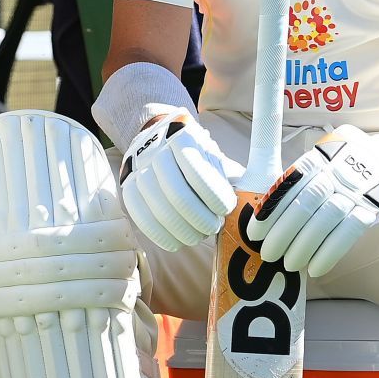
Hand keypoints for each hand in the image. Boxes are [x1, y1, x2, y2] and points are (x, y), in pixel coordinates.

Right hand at [117, 112, 240, 251]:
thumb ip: (231, 178)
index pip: (197, 170)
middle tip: (212, 227)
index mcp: (183, 135)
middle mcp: (156, 148)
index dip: (214, 195)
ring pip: (158, 208)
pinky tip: (177, 242)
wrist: (160, 140)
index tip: (226, 209)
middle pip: (176, 194)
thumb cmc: (199, 157)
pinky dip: (160, 235)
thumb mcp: (216, 156)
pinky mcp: (127, 186)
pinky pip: (140, 216)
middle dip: (199, 218)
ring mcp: (137, 168)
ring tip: (198, 235)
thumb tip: (250, 209)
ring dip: (183, 230)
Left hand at [249, 126, 378, 275]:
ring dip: (304, 246)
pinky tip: (315, 268)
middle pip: (305, 203)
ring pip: (325, 219)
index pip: (289, 185)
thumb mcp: (325, 157)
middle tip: (268, 254)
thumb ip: (301, 179)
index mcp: (319, 158)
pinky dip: (330, 252)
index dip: (270, 210)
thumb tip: (268, 209)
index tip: (254, 232)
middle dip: (282, 232)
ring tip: (289, 264)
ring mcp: (357, 189)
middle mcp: (336, 172)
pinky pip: (349, 232)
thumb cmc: (350, 163)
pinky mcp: (374, 207)